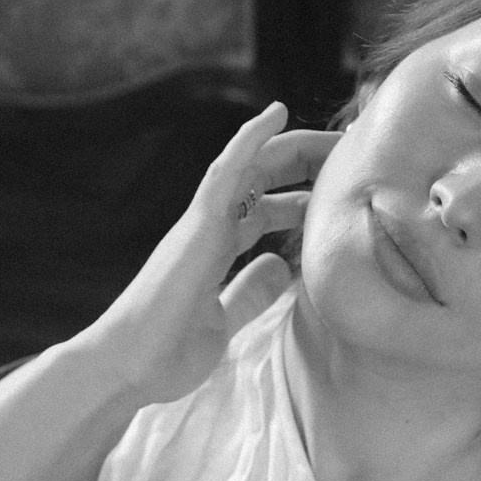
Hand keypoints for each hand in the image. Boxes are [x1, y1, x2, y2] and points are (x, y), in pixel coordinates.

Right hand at [90, 104, 340, 405]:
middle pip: (264, 183)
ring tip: (335, 134)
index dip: (303, 200)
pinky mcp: (196, 224)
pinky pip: (225, 171)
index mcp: (216, 253)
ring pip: (250, 168)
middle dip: (308, 168)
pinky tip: (277, 113)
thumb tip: (281, 267)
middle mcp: (210, 230)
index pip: (266, 211)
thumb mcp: (225, 323)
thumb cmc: (168, 353)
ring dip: (293, 147)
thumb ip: (249, 294)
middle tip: (351, 158)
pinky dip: (250, 140)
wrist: (129, 367)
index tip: (339, 196)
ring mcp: (201, 224)